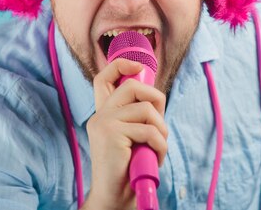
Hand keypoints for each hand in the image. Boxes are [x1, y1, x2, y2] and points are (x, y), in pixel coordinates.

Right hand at [81, 59, 167, 209]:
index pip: (104, 78)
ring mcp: (104, 123)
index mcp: (102, 115)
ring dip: (161, 131)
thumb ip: (136, 118)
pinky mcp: (112, 134)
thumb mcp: (131, 138)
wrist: (115, 198)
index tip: (138, 66)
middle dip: (156, 99)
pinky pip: (149, 130)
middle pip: (132, 86)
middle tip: (160, 123)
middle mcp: (99, 115)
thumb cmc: (127, 170)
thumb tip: (155, 97)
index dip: (121, 65)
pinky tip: (156, 157)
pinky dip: (160, 145)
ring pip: (146, 110)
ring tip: (158, 147)